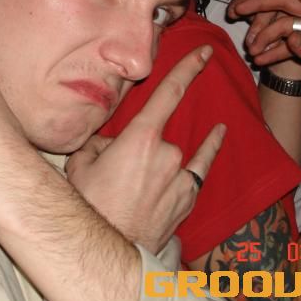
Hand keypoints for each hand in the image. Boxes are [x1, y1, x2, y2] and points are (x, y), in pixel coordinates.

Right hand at [66, 46, 225, 253]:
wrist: (109, 248)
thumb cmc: (92, 206)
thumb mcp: (82, 163)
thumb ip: (99, 143)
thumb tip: (110, 142)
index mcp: (140, 137)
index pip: (170, 93)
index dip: (188, 69)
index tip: (204, 53)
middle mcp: (167, 151)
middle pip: (156, 133)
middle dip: (136, 146)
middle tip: (113, 173)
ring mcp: (181, 175)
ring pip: (170, 153)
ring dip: (153, 162)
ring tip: (130, 186)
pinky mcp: (187, 196)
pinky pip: (200, 167)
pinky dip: (208, 150)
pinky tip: (218, 134)